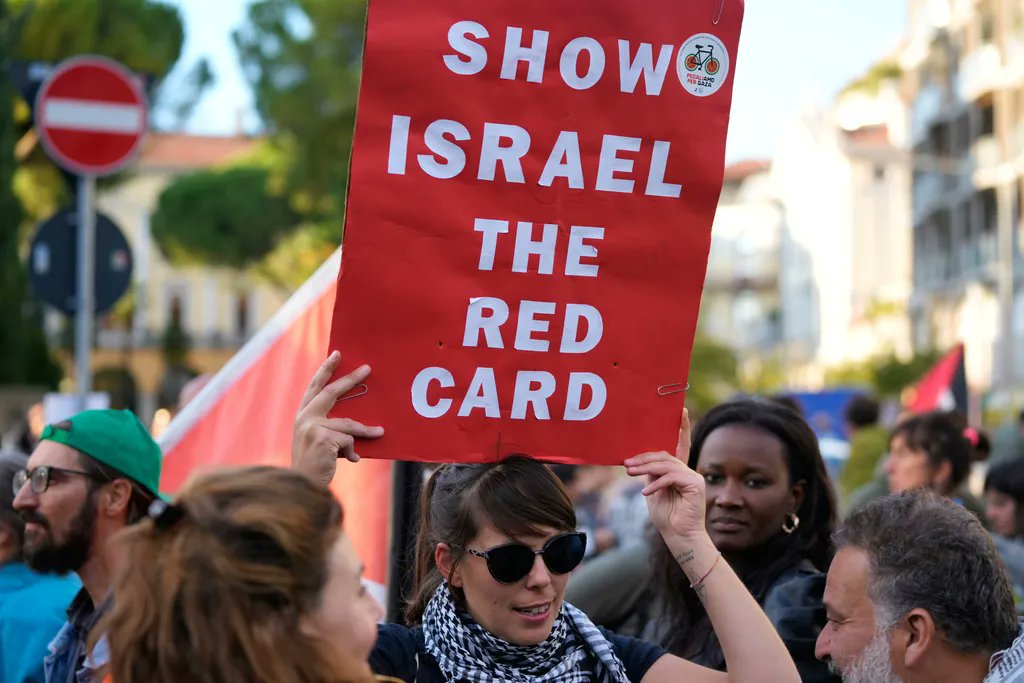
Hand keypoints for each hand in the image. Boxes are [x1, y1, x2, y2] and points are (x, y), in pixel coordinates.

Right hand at [291, 351, 383, 487]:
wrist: (302, 487)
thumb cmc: (315, 466)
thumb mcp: (318, 442)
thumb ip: (331, 428)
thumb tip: (357, 423)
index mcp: (302, 415)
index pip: (315, 387)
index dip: (325, 370)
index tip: (337, 354)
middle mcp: (304, 418)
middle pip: (331, 391)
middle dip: (351, 379)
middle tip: (367, 368)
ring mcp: (312, 427)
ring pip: (348, 423)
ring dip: (366, 429)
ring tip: (380, 431)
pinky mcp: (322, 438)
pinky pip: (349, 440)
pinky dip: (353, 451)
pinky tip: (352, 460)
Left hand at [624, 409, 706, 540]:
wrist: (679, 537)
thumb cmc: (666, 517)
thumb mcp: (653, 492)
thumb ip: (651, 475)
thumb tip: (639, 463)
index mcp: (679, 471)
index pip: (680, 445)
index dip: (682, 427)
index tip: (681, 410)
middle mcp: (688, 471)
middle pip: (665, 455)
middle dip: (644, 458)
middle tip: (626, 464)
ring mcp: (694, 477)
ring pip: (666, 464)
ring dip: (645, 468)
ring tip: (630, 473)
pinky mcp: (695, 485)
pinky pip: (671, 477)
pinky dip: (656, 484)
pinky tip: (646, 492)